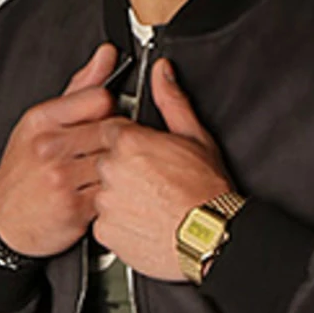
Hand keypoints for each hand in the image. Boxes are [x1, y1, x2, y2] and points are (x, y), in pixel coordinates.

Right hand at [0, 43, 118, 258]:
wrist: (4, 218)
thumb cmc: (25, 169)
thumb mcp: (42, 121)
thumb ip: (81, 87)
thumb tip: (108, 55)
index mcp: (43, 119)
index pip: (100, 99)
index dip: (113, 109)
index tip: (109, 120)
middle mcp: (50, 147)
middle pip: (113, 131)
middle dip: (122, 141)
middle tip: (118, 150)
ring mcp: (62, 178)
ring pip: (116, 162)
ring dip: (124, 168)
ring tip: (115, 172)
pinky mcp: (75, 208)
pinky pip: (112, 193)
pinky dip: (118, 193)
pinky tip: (111, 192)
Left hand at [91, 57, 236, 281]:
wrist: (210, 238)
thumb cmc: (206, 193)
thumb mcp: (196, 137)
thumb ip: (171, 101)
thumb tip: (162, 74)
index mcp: (129, 143)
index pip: (111, 130)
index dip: (130, 142)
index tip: (144, 154)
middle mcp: (111, 170)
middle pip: (105, 162)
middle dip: (124, 170)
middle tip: (152, 182)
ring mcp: (106, 202)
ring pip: (103, 193)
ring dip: (121, 197)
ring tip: (151, 204)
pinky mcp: (105, 231)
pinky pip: (104, 223)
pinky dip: (120, 223)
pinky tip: (144, 222)